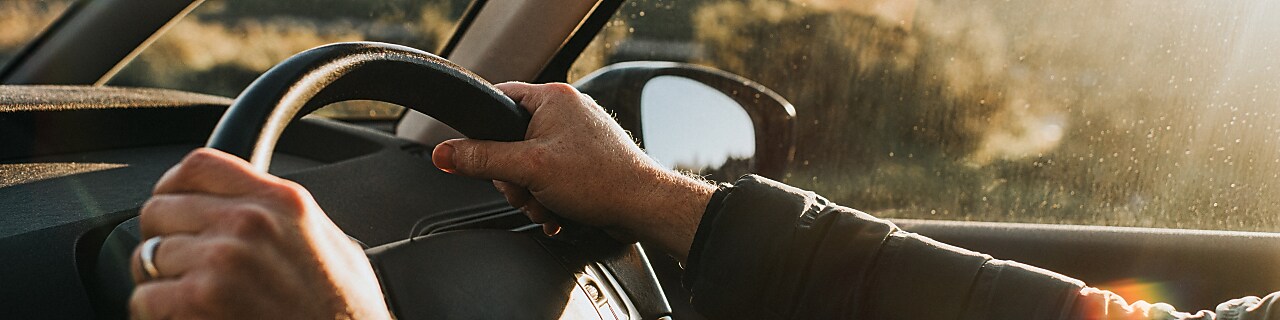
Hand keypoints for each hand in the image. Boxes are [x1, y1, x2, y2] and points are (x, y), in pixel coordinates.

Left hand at [130, 149, 389, 318]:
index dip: (173, 186)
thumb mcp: (333, 246)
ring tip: (194, 301)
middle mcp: (249, 222)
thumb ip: (287, 218)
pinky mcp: (198, 299)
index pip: (199, 166)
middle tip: (183, 267)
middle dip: (163, 239)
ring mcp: (221, 260)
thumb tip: (252, 206)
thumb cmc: (347, 314)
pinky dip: (156, 314)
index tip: (172, 204)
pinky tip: (190, 318)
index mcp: (282, 201)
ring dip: (162, 283)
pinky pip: (144, 298)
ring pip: (146, 257)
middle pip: (160, 209)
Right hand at [431, 82, 715, 260]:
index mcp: (552, 97)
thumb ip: (481, 159)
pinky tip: (557, 212)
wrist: (643, 207)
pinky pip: (549, 177)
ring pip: (529, 166)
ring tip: (548, 205)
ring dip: (531, 194)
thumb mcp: (528, 168)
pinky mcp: (585, 161)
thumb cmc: (600, 179)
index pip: (498, 99)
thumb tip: (445, 153)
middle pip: (510, 142)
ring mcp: (577, 137)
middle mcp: (566, 111)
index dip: (483, 130)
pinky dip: (548, 199)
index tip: (478, 154)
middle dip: (514, 178)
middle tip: (527, 190)